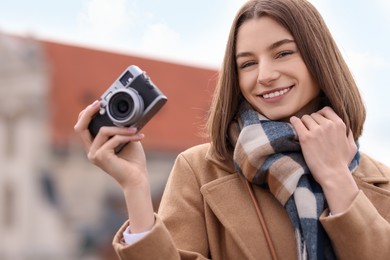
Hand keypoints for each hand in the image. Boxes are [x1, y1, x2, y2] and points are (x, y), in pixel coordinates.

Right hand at [74, 100, 154, 231]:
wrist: (138, 179)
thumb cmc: (133, 162)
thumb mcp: (126, 140)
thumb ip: (119, 129)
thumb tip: (123, 113)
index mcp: (95, 147)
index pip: (82, 128)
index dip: (86, 114)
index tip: (98, 103)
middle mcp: (91, 151)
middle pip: (80, 127)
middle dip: (88, 112)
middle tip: (99, 102)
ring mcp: (94, 155)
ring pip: (104, 131)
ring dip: (122, 128)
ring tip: (136, 130)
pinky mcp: (101, 157)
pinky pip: (114, 139)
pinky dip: (127, 136)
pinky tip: (139, 137)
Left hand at [290, 106, 358, 213]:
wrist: (333, 175)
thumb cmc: (342, 163)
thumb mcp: (352, 146)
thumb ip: (349, 133)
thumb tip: (346, 127)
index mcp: (339, 125)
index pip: (326, 110)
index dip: (321, 115)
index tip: (317, 122)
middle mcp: (328, 125)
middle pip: (314, 115)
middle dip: (312, 122)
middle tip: (310, 132)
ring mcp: (316, 131)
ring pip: (305, 118)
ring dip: (303, 124)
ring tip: (304, 133)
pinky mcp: (305, 138)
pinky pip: (296, 122)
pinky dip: (294, 122)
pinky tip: (293, 124)